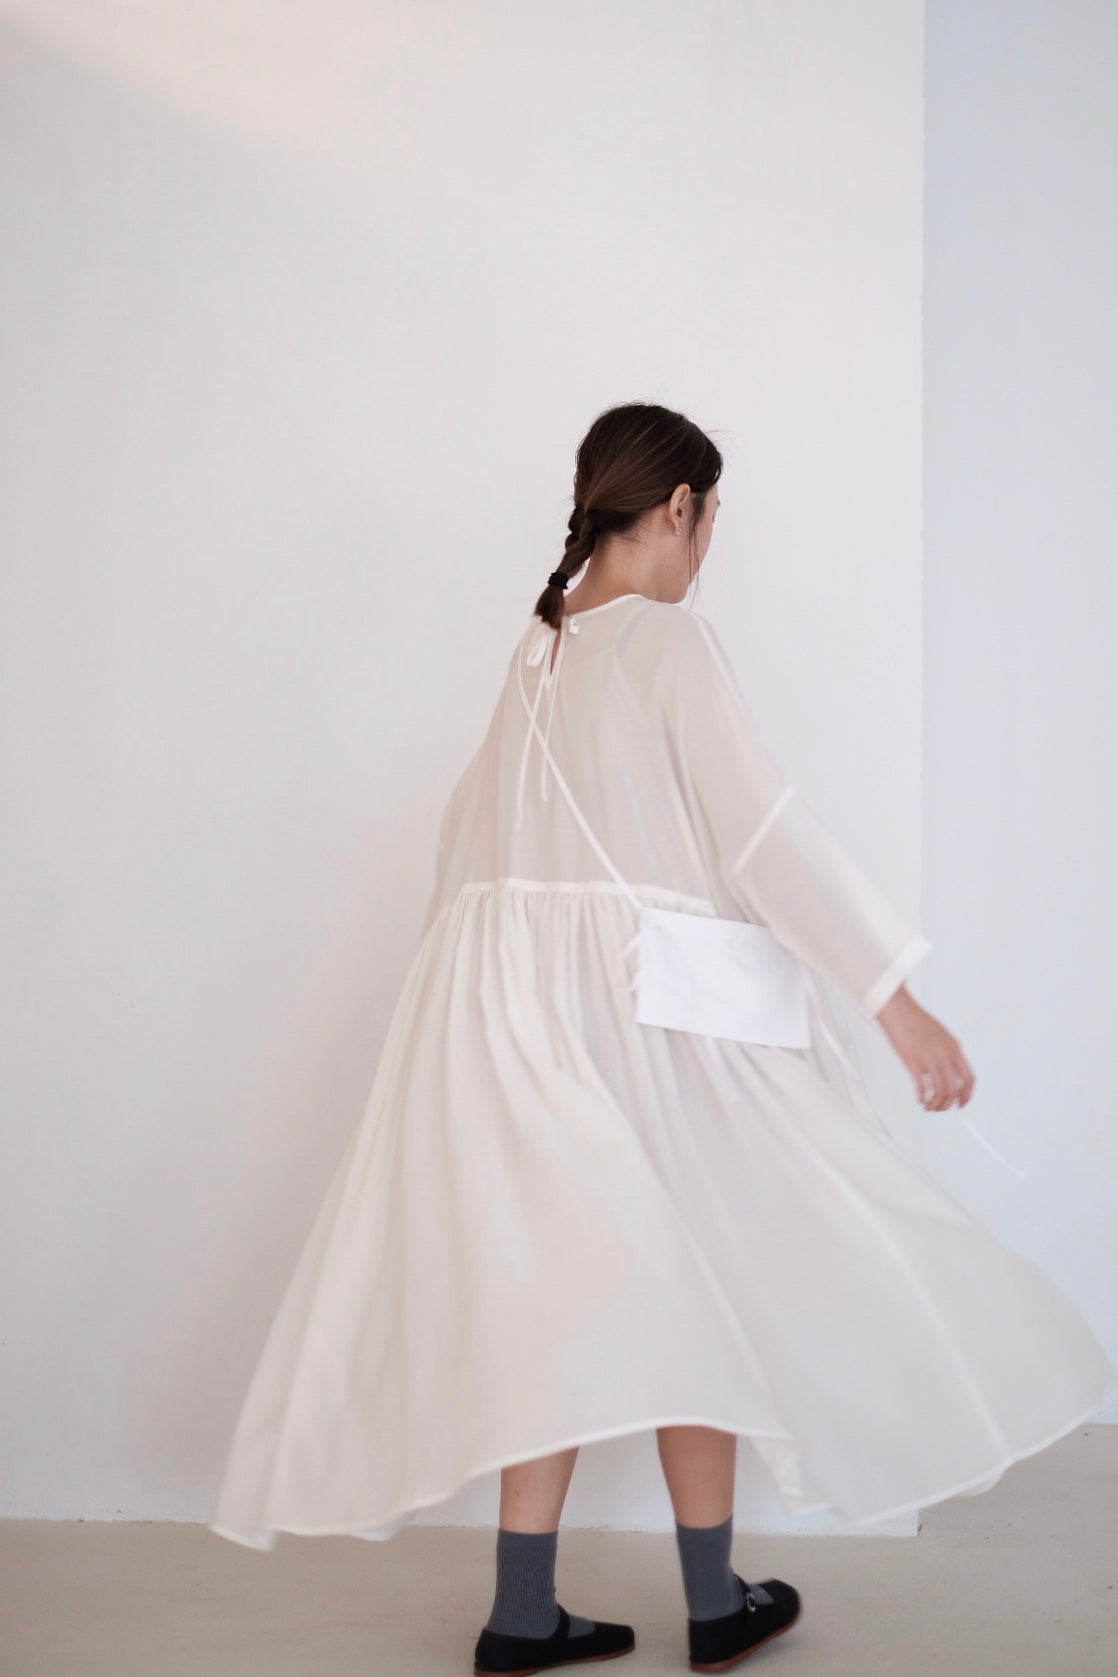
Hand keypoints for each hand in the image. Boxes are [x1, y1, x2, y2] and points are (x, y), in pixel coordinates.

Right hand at [874, 985, 975, 1110]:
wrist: (898, 1008)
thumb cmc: (915, 1019)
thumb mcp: (940, 1034)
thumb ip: (947, 1052)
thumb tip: (947, 1070)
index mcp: (954, 1048)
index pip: (969, 1078)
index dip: (967, 1095)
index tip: (961, 1102)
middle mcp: (945, 1054)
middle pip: (955, 1090)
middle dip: (949, 1104)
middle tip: (941, 1108)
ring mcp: (930, 1059)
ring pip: (941, 1092)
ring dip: (936, 1104)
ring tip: (929, 1106)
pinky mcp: (913, 1062)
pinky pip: (923, 1088)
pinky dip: (923, 1099)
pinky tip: (920, 1099)